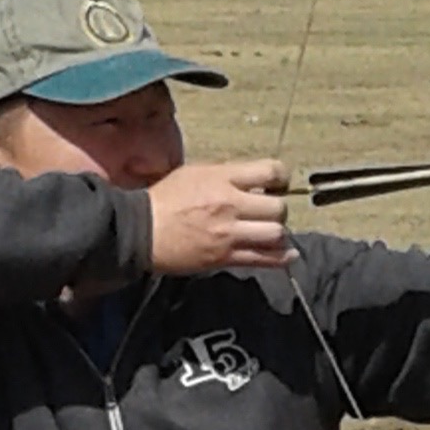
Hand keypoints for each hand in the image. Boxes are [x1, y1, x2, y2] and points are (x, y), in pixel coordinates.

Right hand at [148, 160, 293, 272]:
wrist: (142, 230)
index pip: (271, 171)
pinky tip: (287, 253)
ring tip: (269, 232)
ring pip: (276, 233)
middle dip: (278, 209)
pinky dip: (281, 257)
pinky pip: (264, 259)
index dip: (281, 177)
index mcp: (223, 178)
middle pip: (278, 207)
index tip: (278, 183)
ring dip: (277, 233)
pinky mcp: (225, 257)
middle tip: (268, 212)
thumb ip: (226, 175)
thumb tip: (250, 180)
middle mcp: (231, 204)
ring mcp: (230, 233)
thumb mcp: (195, 173)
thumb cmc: (165, 199)